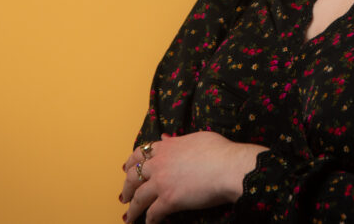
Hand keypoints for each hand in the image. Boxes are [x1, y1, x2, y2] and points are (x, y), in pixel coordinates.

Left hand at [119, 132, 265, 222]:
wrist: (229, 167)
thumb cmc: (220, 151)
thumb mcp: (196, 138)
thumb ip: (177, 140)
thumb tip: (165, 138)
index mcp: (166, 147)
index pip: (140, 153)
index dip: (131, 163)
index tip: (126, 169)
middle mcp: (159, 163)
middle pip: (133, 176)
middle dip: (127, 188)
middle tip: (125, 196)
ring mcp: (162, 182)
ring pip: (138, 198)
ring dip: (132, 209)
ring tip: (129, 217)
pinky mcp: (169, 200)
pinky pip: (152, 214)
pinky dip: (149, 221)